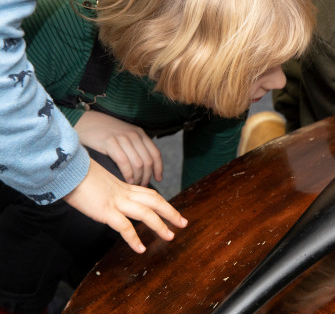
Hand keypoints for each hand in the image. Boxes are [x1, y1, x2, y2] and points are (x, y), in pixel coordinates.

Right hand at [63, 159, 187, 253]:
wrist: (65, 170)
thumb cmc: (76, 175)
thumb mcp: (97, 182)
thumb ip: (105, 190)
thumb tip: (103, 197)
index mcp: (122, 186)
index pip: (149, 194)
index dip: (163, 203)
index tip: (172, 211)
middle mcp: (124, 193)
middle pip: (155, 201)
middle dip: (171, 213)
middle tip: (183, 223)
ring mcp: (116, 202)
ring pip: (146, 214)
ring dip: (160, 226)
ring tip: (170, 237)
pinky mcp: (105, 211)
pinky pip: (124, 227)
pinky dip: (134, 239)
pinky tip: (140, 249)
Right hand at [74, 109, 162, 185]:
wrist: (86, 122)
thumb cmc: (104, 133)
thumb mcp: (124, 135)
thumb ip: (134, 146)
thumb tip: (143, 167)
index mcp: (140, 133)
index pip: (155, 153)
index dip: (159, 168)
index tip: (158, 179)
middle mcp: (134, 135)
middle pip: (148, 160)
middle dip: (147, 176)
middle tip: (143, 185)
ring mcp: (122, 138)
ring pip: (138, 163)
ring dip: (138, 177)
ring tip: (134, 185)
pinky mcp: (110, 142)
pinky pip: (124, 162)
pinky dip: (127, 174)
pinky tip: (126, 180)